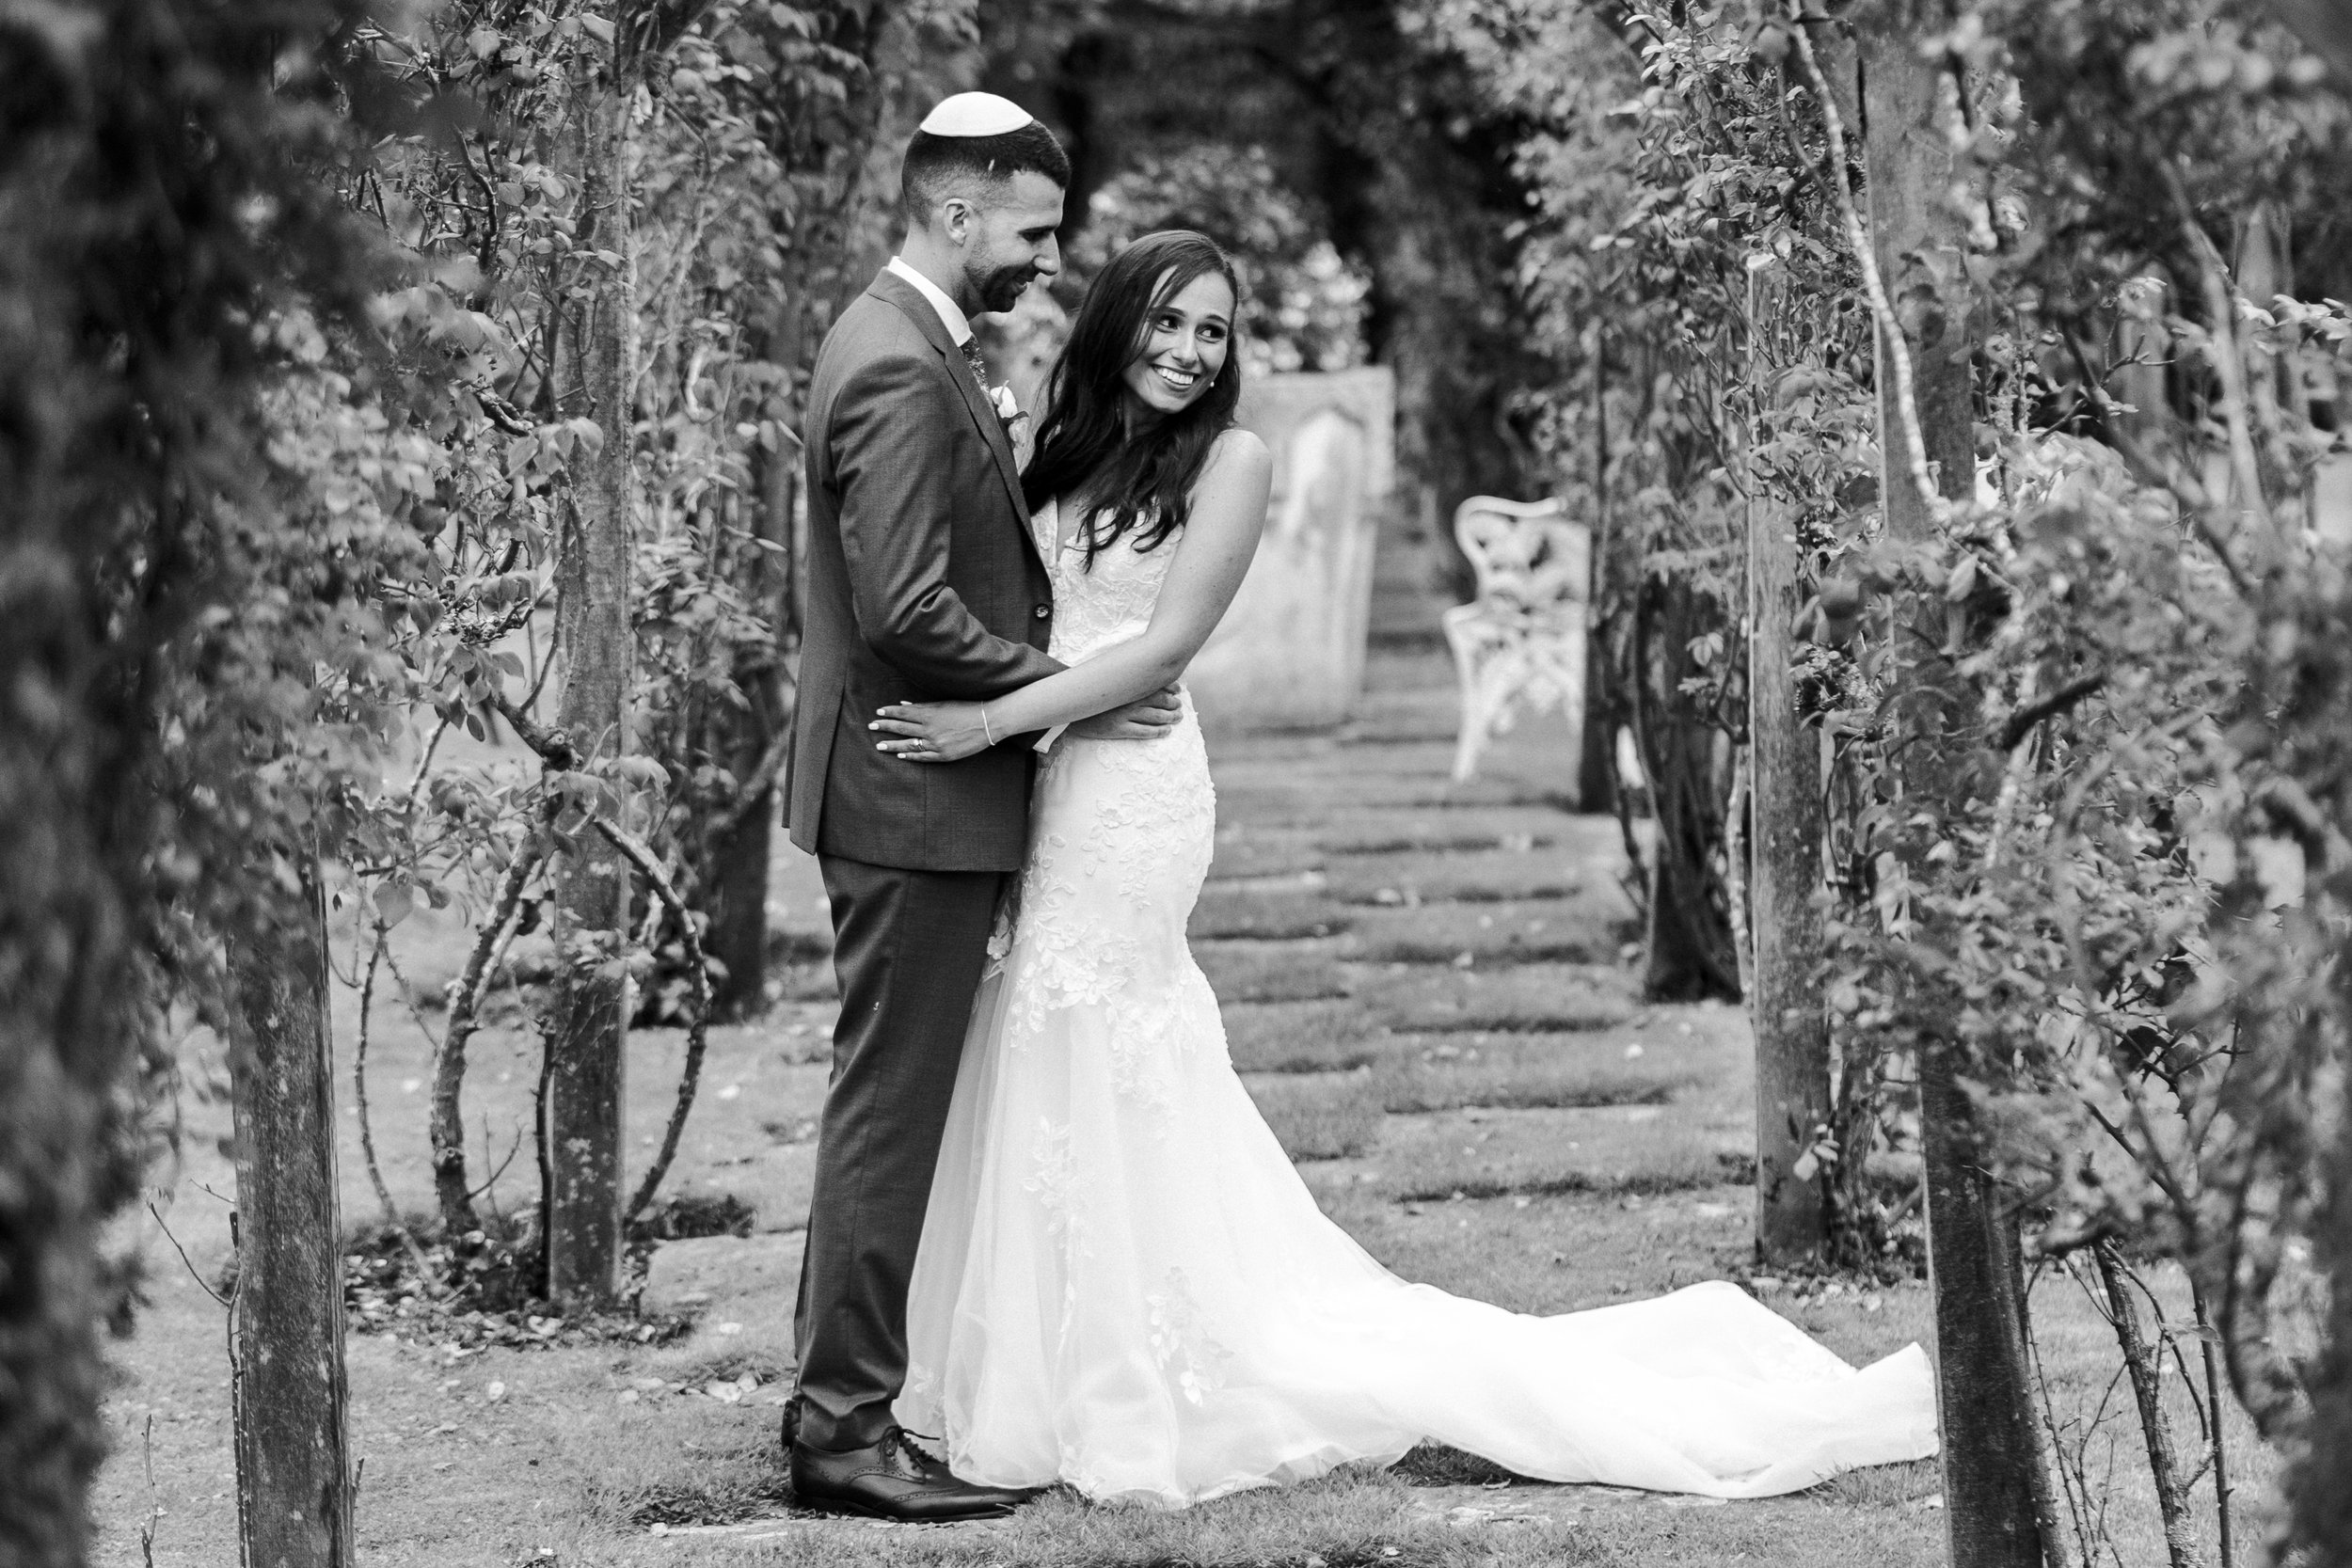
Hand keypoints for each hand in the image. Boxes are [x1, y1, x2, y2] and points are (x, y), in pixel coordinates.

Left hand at [871, 701, 990, 762]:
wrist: (988, 723)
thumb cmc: (967, 709)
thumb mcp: (944, 703)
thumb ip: (923, 706)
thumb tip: (904, 706)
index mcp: (930, 713)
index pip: (903, 713)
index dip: (889, 712)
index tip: (878, 713)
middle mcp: (930, 729)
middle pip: (901, 728)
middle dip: (885, 727)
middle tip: (871, 726)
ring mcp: (936, 744)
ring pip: (908, 744)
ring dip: (892, 745)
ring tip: (879, 745)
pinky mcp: (943, 755)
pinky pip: (923, 756)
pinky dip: (911, 756)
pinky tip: (901, 755)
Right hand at [1069, 684, 1182, 741]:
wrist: (1067, 708)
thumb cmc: (1088, 693)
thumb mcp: (1105, 678)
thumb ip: (1123, 675)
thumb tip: (1142, 670)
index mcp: (1125, 684)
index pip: (1155, 683)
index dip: (1170, 686)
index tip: (1178, 689)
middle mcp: (1127, 698)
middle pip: (1159, 700)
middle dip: (1173, 703)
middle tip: (1179, 706)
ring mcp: (1123, 714)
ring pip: (1155, 716)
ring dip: (1171, 717)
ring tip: (1178, 717)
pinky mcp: (1117, 729)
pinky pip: (1144, 732)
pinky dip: (1158, 731)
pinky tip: (1166, 731)